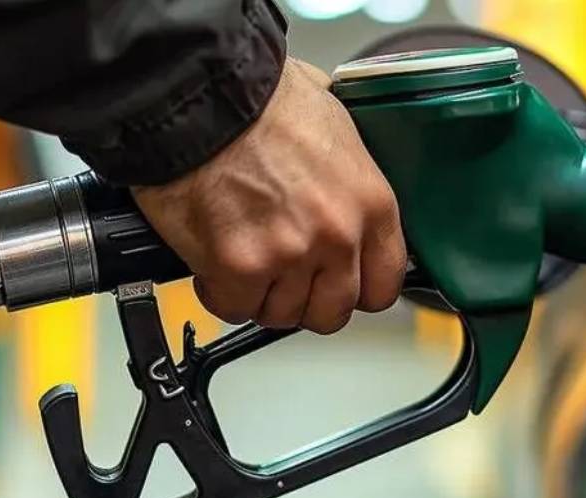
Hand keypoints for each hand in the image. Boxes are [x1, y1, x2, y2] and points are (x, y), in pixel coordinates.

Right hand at [131, 58, 405, 333]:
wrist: (200, 94)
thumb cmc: (259, 99)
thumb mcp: (335, 127)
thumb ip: (348, 181)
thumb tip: (344, 196)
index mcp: (371, 203)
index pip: (384, 285)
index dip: (355, 289)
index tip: (336, 282)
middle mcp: (338, 235)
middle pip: (332, 311)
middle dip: (305, 299)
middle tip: (281, 274)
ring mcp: (290, 255)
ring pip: (281, 314)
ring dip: (260, 294)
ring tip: (243, 256)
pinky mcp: (239, 267)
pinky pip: (235, 307)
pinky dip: (220, 291)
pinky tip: (214, 259)